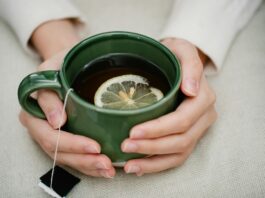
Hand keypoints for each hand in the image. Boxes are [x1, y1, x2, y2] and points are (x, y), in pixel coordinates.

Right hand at [19, 51, 114, 177]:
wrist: (69, 63)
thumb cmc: (63, 63)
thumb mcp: (53, 67)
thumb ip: (49, 92)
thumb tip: (56, 122)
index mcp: (34, 111)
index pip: (49, 135)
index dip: (71, 144)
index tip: (94, 146)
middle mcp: (42, 126)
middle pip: (59, 152)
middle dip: (83, 159)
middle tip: (105, 162)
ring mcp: (54, 134)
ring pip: (68, 158)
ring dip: (89, 166)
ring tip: (109, 168)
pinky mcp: (66, 138)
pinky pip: (75, 156)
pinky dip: (90, 164)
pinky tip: (105, 168)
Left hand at [121, 38, 216, 175]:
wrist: (178, 62)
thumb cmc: (175, 55)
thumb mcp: (182, 49)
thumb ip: (190, 65)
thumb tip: (192, 90)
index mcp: (203, 97)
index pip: (183, 119)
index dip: (159, 129)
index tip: (133, 131)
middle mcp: (203, 116)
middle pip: (181, 140)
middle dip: (152, 146)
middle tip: (125, 146)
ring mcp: (197, 129)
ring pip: (178, 153)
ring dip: (153, 161)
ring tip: (129, 165)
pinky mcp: (188, 137)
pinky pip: (176, 157)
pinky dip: (157, 164)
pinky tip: (138, 167)